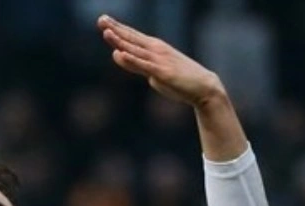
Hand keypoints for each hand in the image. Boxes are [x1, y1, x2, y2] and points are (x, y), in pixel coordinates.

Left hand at [98, 15, 224, 108]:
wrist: (203, 87)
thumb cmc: (178, 79)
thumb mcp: (152, 70)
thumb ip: (135, 63)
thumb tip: (118, 55)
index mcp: (154, 47)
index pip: (132, 35)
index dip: (118, 27)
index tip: (104, 19)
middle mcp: (156, 50)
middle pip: (132, 38)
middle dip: (116, 29)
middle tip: (101, 19)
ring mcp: (159, 60)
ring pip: (135, 50)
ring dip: (120, 41)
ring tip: (106, 32)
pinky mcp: (162, 72)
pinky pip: (143, 65)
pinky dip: (131, 59)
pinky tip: (119, 53)